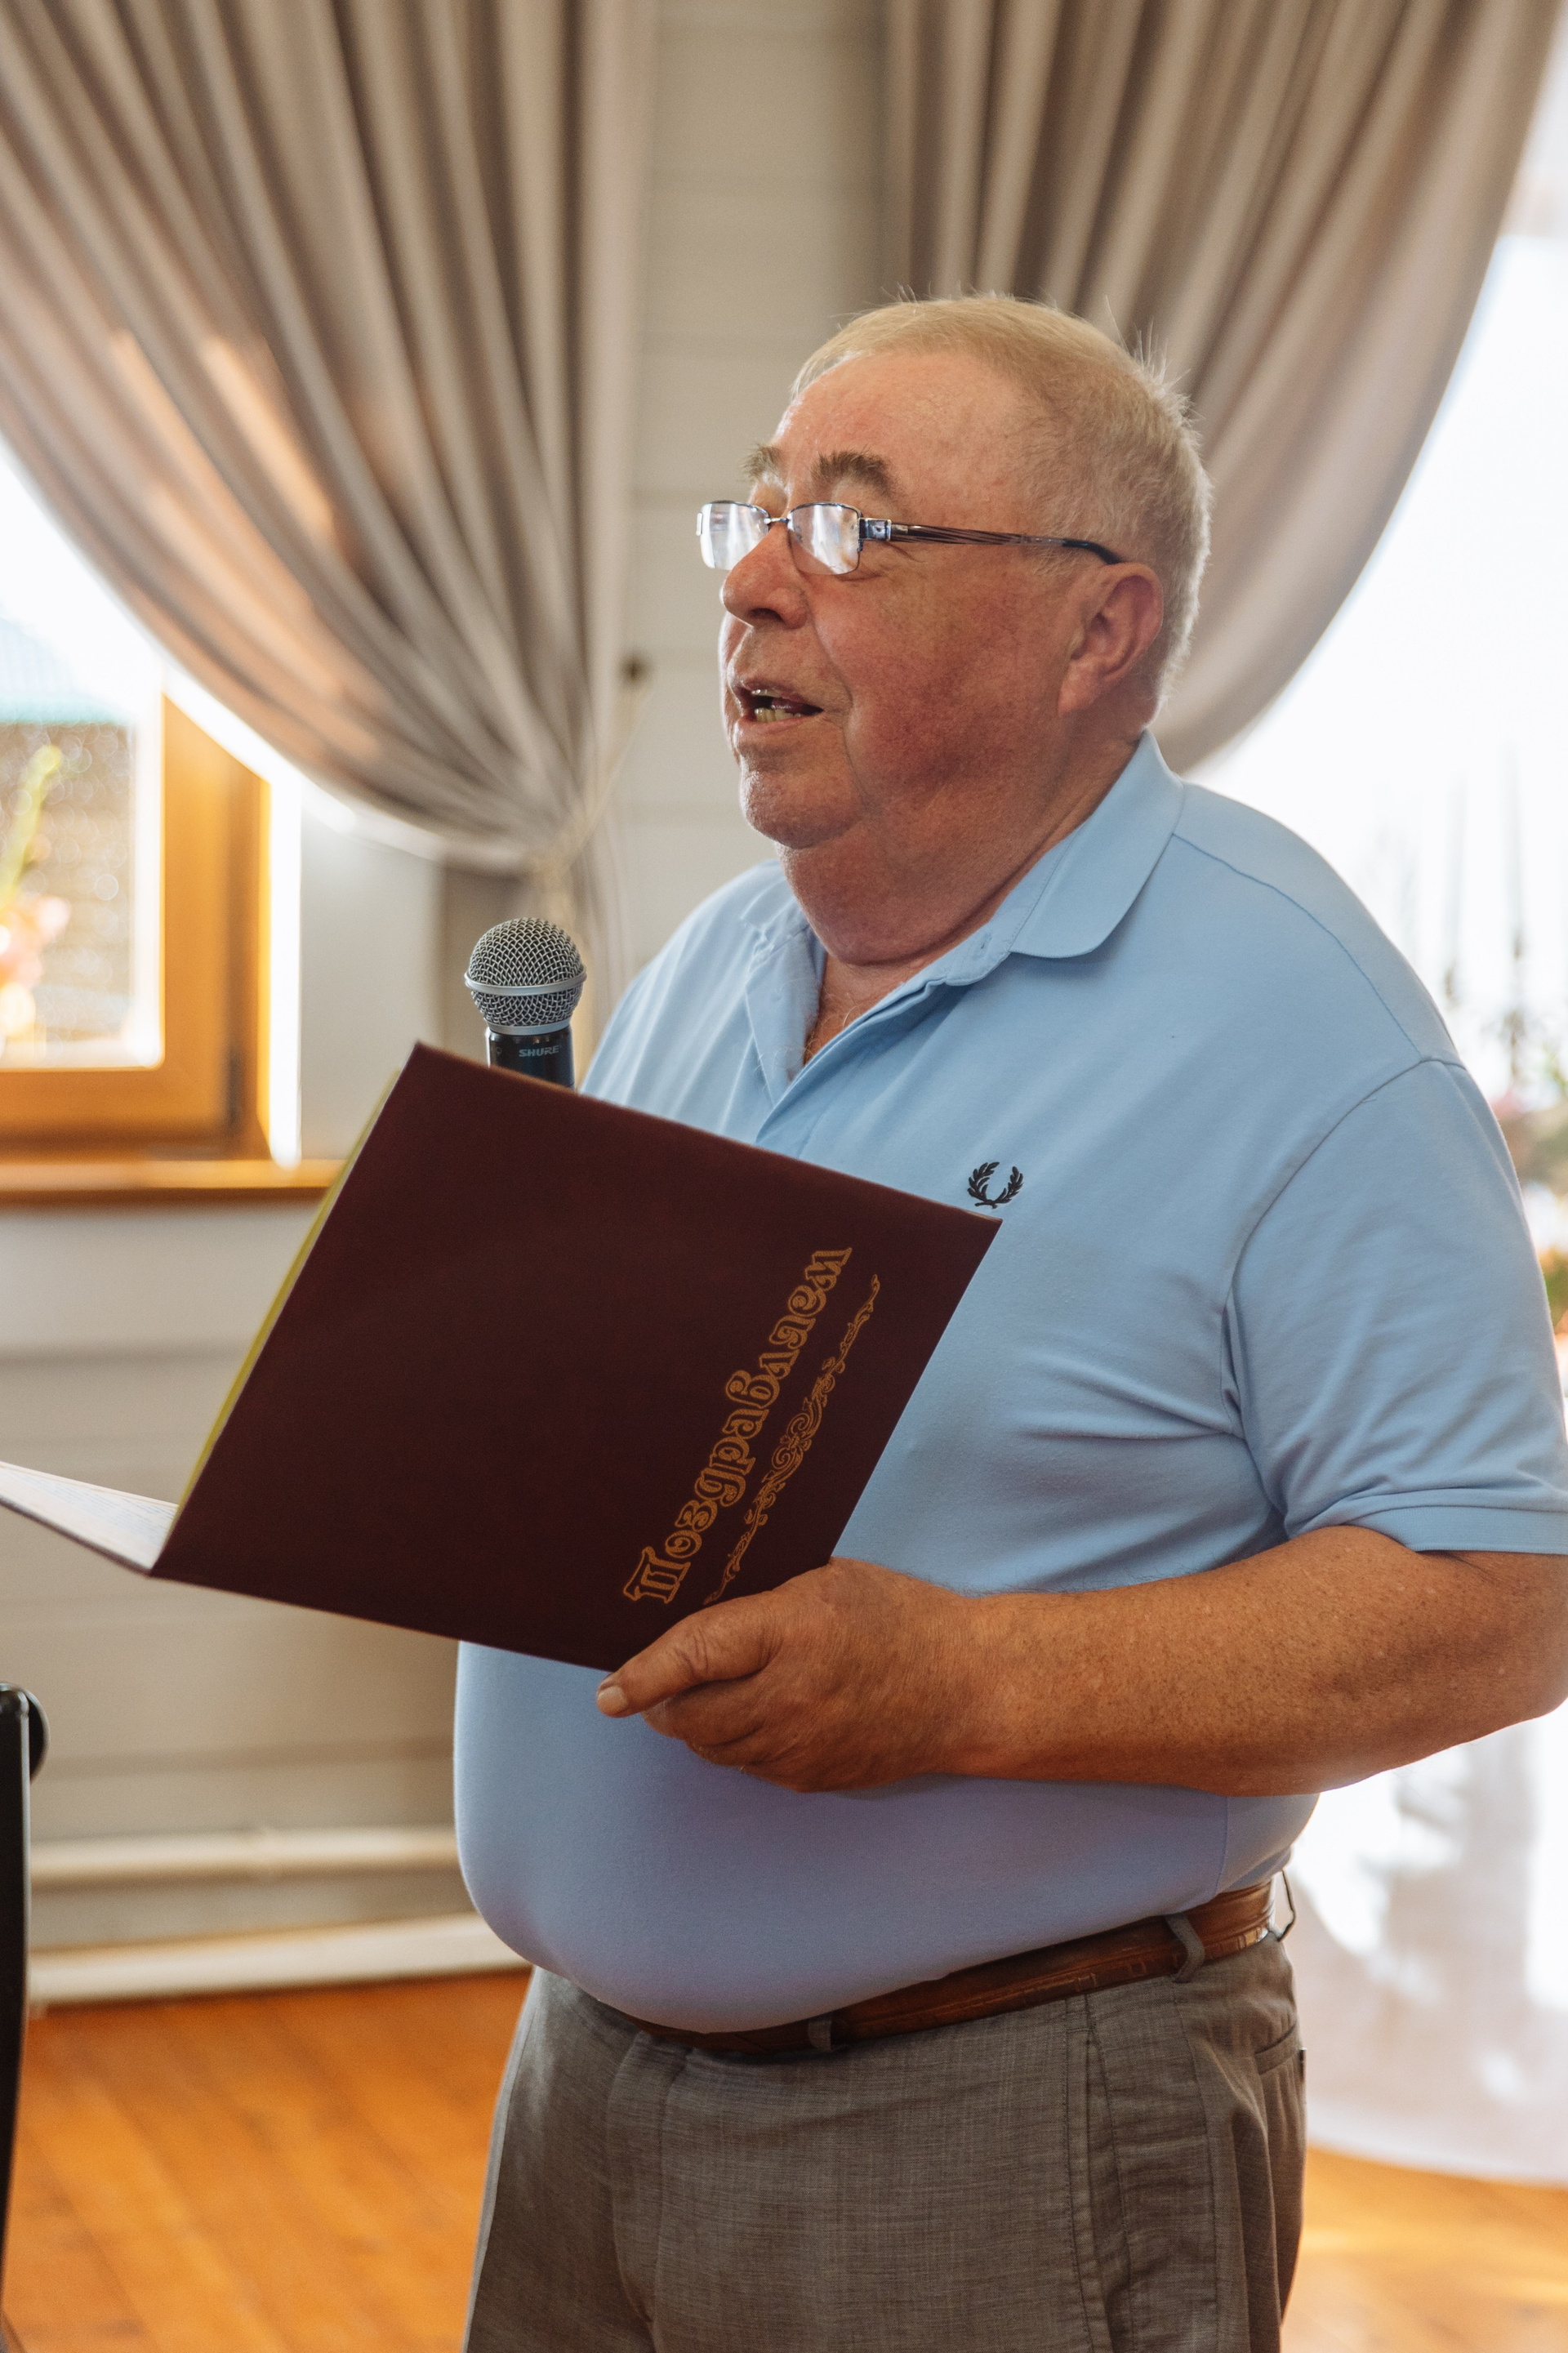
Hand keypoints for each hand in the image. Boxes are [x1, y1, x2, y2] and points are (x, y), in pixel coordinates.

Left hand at [595, 1556, 982, 1791]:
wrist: (968, 1688)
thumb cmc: (898, 1618)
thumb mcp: (826, 1580)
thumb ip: (760, 1600)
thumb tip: (692, 1611)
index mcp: (791, 1631)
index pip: (694, 1656)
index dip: (642, 1676)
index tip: (607, 1693)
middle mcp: (789, 1696)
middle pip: (689, 1714)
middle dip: (663, 1701)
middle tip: (660, 1682)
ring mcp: (799, 1747)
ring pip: (712, 1747)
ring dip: (697, 1724)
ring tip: (711, 1692)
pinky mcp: (810, 1779)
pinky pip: (747, 1766)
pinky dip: (737, 1743)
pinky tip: (758, 1713)